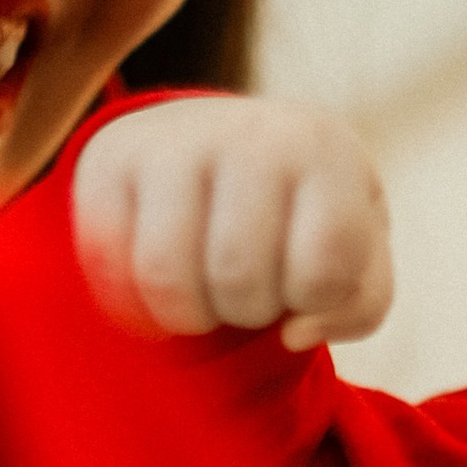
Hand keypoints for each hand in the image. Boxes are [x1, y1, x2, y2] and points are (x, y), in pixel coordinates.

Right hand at [73, 93, 392, 351]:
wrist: (225, 141)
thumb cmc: (304, 218)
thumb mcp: (358, 256)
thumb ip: (358, 306)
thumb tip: (293, 333)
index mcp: (324, 151)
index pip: (325, 269)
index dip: (314, 302)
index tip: (306, 282)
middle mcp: (249, 133)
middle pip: (240, 280)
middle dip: (247, 311)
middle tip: (249, 285)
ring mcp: (173, 140)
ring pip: (168, 280)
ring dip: (190, 316)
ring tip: (206, 289)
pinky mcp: (108, 159)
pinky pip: (109, 268)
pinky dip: (134, 304)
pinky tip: (157, 286)